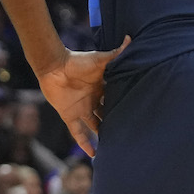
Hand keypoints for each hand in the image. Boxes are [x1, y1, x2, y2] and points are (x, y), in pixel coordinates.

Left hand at [35, 36, 129, 156]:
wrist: (54, 65)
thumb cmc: (77, 61)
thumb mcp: (100, 59)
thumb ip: (116, 53)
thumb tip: (131, 38)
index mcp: (103, 89)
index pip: (117, 100)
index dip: (126, 107)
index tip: (140, 117)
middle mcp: (94, 101)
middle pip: (107, 115)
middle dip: (117, 124)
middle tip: (132, 137)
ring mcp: (82, 109)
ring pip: (95, 126)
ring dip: (103, 136)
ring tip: (116, 150)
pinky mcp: (70, 116)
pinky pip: (78, 133)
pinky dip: (85, 143)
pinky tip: (94, 155)